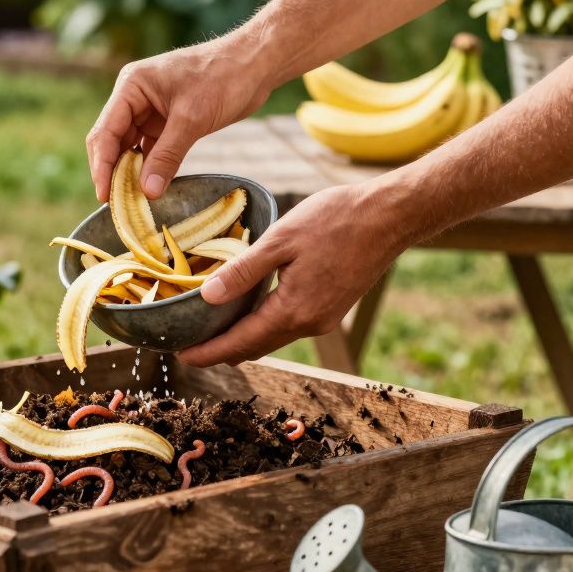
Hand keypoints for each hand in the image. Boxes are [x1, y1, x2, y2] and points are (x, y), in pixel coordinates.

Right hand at [86, 35, 272, 201]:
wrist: (255, 64)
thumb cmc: (223, 78)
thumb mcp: (192, 119)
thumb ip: (167, 156)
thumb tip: (146, 192)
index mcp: (131, 86)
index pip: (106, 131)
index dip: (102, 165)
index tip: (104, 195)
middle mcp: (134, 98)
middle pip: (112, 141)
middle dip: (112, 171)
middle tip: (115, 204)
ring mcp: (149, 110)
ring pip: (130, 148)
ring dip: (130, 172)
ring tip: (130, 201)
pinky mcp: (166, 122)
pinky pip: (150, 149)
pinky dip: (149, 168)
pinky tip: (149, 188)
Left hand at [179, 185, 405, 366]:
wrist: (391, 216)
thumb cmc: (337, 220)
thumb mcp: (281, 239)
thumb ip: (244, 271)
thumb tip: (208, 297)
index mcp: (294, 311)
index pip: (240, 343)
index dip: (208, 352)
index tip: (181, 356)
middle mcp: (309, 324)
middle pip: (254, 348)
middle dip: (220, 351)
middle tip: (187, 345)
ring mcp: (323, 319)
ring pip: (272, 338)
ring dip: (241, 340)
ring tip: (210, 332)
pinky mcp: (331, 308)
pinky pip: (287, 326)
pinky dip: (262, 327)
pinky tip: (246, 314)